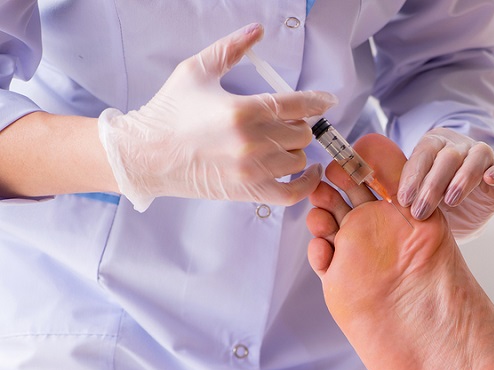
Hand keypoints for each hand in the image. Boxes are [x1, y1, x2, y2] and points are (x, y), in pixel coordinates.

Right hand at [97, 23, 336, 211]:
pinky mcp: (248, 191)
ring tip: (280, 142)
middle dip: (297, 124)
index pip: (297, 104)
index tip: (327, 100)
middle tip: (285, 121)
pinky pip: (292, 194)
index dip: (318, 101)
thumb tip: (257, 31)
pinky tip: (308, 171)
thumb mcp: (196, 70)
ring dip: (295, 149)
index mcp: (243, 109)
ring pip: (298, 159)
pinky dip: (306, 184)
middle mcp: (252, 142)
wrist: (145, 154)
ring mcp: (252, 170)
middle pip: (301, 133)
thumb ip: (231, 49)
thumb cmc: (168, 112)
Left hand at [397, 128, 493, 239]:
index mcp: (433, 146)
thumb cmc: (433, 203)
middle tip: (421, 210)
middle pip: (447, 156)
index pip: (422, 154)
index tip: (403, 199)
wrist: (460, 216)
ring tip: (451, 200)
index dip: (413, 176)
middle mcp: (458, 147)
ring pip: (474, 158)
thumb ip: (399, 191)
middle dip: (432, 184)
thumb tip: (369, 193)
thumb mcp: (414, 198)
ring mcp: (481, 157)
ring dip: (461, 179)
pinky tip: (489, 180)